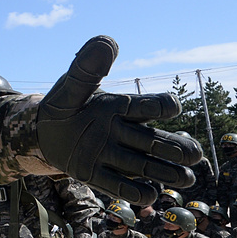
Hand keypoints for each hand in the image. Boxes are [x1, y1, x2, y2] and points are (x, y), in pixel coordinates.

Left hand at [36, 36, 203, 205]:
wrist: (41, 131)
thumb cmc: (62, 106)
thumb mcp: (70, 87)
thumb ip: (87, 68)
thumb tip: (108, 41)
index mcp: (119, 107)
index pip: (147, 106)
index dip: (160, 106)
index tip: (171, 107)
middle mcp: (122, 132)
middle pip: (153, 141)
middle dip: (174, 147)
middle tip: (195, 154)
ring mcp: (111, 155)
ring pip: (143, 165)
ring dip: (165, 171)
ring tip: (186, 177)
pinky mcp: (95, 174)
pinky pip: (118, 185)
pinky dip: (134, 191)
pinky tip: (149, 196)